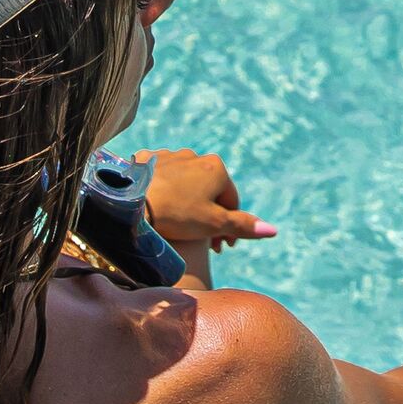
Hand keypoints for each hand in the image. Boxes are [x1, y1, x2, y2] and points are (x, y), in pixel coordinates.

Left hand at [134, 149, 275, 258]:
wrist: (130, 203)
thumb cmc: (176, 215)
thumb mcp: (213, 224)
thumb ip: (243, 225)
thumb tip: (272, 230)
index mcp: (216, 168)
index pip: (232, 202)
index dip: (229, 228)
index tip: (221, 248)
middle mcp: (195, 156)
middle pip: (208, 191)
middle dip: (208, 215)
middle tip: (201, 241)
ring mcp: (169, 155)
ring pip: (185, 182)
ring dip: (186, 201)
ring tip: (177, 224)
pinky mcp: (146, 160)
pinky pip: (161, 176)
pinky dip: (164, 191)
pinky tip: (158, 207)